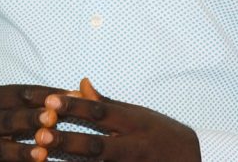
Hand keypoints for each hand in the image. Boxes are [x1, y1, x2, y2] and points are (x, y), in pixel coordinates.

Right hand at [0, 84, 63, 161]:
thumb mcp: (3, 98)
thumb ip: (34, 97)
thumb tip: (76, 92)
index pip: (24, 93)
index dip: (47, 94)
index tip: (70, 95)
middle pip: (13, 117)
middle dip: (33, 118)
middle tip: (52, 118)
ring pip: (5, 147)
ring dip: (24, 150)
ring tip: (43, 152)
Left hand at [33, 87, 200, 161]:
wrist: (195, 161)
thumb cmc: (160, 134)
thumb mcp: (138, 114)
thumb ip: (107, 103)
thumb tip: (79, 83)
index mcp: (134, 123)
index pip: (101, 112)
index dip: (76, 106)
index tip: (50, 100)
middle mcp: (133, 147)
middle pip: (97, 146)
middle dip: (69, 141)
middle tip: (41, 135)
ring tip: (42, 157)